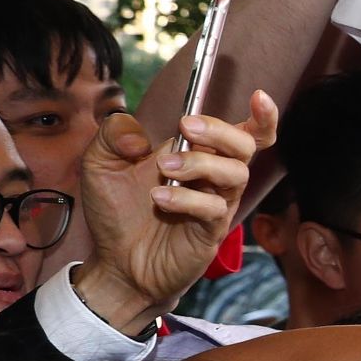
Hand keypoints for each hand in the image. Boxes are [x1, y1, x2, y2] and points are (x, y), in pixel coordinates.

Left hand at [76, 93, 279, 331]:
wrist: (116, 264)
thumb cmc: (117, 212)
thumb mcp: (99, 162)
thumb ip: (113, 133)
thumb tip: (141, 135)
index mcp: (196, 154)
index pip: (243, 133)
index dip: (261, 116)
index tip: (259, 97)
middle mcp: (213, 177)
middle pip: (245, 146)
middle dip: (220, 131)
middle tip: (185, 128)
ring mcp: (216, 204)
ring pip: (234, 174)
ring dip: (199, 163)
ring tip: (164, 169)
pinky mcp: (210, 231)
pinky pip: (213, 209)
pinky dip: (187, 199)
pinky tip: (160, 200)